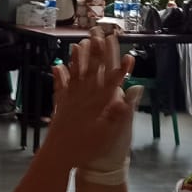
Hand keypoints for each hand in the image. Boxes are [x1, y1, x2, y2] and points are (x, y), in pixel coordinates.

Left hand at [46, 30, 140, 171]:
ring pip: (76, 74)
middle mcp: (84, 97)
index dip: (122, 68)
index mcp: (98, 104)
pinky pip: (61, 86)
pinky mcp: (60, 105)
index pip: (113, 82)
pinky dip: (60, 75)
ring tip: (80, 43)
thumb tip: (133, 94)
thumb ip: (119, 113)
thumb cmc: (85, 148)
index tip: (128, 55)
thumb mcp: (107, 134)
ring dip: (79, 58)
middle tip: (101, 35)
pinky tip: (58, 65)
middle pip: (93, 71)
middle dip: (98, 52)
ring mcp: (71, 100)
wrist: (58, 156)